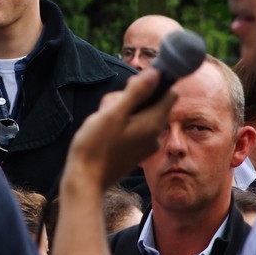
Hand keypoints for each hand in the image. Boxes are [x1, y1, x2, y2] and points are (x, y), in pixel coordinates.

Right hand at [63, 67, 175, 191]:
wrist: (85, 181)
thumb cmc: (96, 145)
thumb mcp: (114, 113)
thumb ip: (136, 92)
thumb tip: (156, 73)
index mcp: (153, 123)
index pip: (170, 93)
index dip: (155, 82)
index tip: (132, 84)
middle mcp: (155, 134)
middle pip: (152, 102)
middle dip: (131, 97)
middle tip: (110, 106)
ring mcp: (146, 144)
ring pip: (140, 114)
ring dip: (123, 110)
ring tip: (103, 120)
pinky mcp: (136, 151)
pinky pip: (134, 127)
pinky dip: (121, 123)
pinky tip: (105, 131)